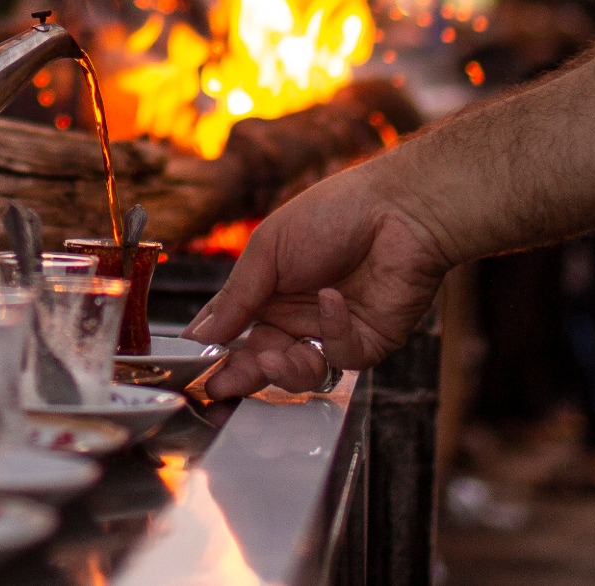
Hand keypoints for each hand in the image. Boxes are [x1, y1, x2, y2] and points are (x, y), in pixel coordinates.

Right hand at [182, 159, 453, 398]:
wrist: (400, 208)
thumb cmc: (332, 213)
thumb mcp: (268, 248)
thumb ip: (235, 296)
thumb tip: (201, 335)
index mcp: (268, 291)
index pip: (234, 330)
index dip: (215, 351)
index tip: (195, 369)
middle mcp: (298, 315)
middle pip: (263, 358)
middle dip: (242, 374)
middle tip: (221, 386)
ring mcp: (333, 331)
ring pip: (302, 372)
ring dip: (283, 369)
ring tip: (272, 356)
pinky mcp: (369, 341)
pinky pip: (343, 355)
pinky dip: (333, 330)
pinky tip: (333, 299)